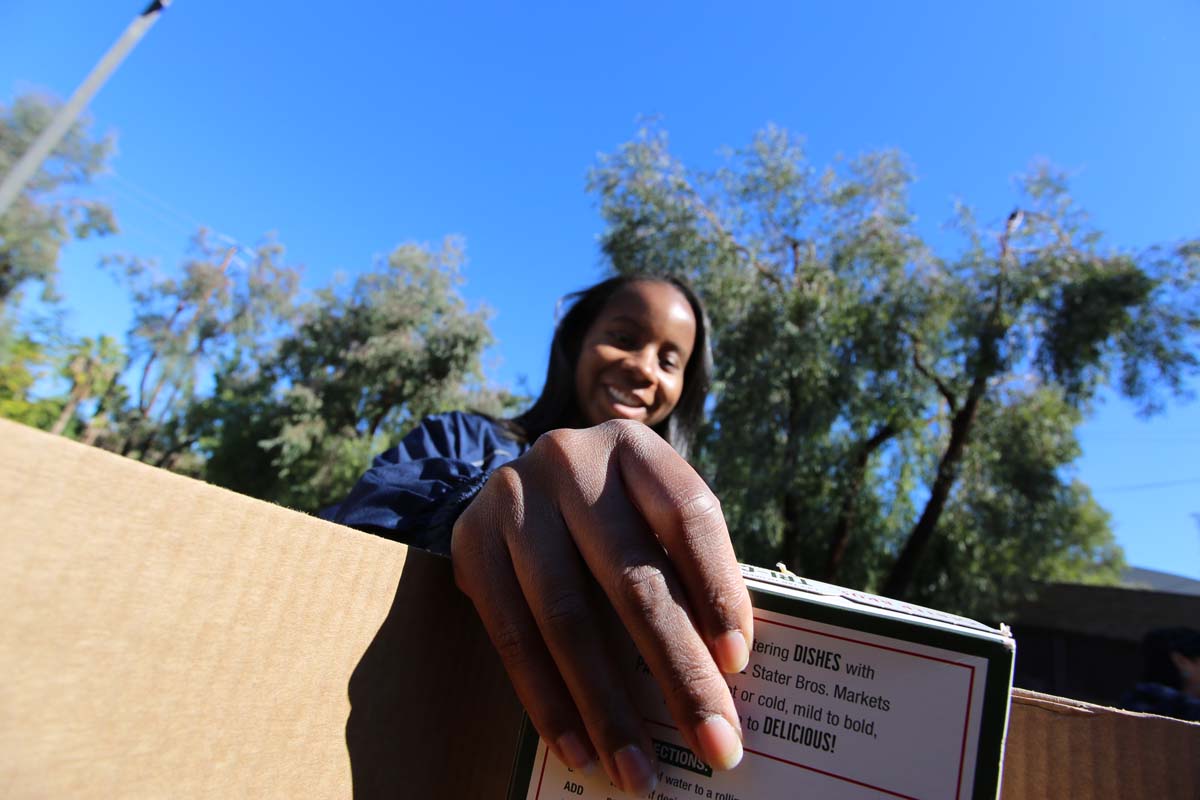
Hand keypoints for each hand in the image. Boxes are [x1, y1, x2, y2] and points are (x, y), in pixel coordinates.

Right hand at [451, 419, 752, 794]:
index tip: (738, 663)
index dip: (717, 587)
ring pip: (566, 615)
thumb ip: (683, 568)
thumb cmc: (607, 513)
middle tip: (714, 743)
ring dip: (606, 705)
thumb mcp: (648, 514)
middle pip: (631, 576)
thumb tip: (725, 669)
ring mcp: (513, 498)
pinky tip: (578, 748)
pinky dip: (547, 700)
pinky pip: (510, 634)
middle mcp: (571, 460)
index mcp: (634, 448)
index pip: (687, 514)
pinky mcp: (470, 539)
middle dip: (677, 671)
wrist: (514, 486)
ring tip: (639, 771)